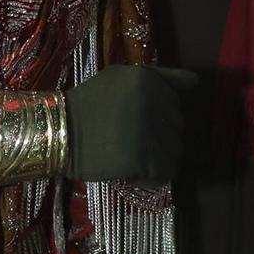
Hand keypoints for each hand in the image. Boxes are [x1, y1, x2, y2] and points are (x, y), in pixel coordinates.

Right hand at [66, 64, 194, 184]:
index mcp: (148, 80)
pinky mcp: (143, 158)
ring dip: (156, 158)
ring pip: (174, 151)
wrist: (58, 134)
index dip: (157, 115)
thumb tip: (195, 83)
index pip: (176, 101)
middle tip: (128, 139)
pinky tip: (130, 171)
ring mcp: (149, 130)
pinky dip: (150, 177)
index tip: (135, 120)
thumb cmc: (87, 105)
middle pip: (177, 128)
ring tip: (129, 155)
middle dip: (158, 137)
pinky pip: (164, 173)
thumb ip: (159, 77)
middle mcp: (153, 101)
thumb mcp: (120, 78)